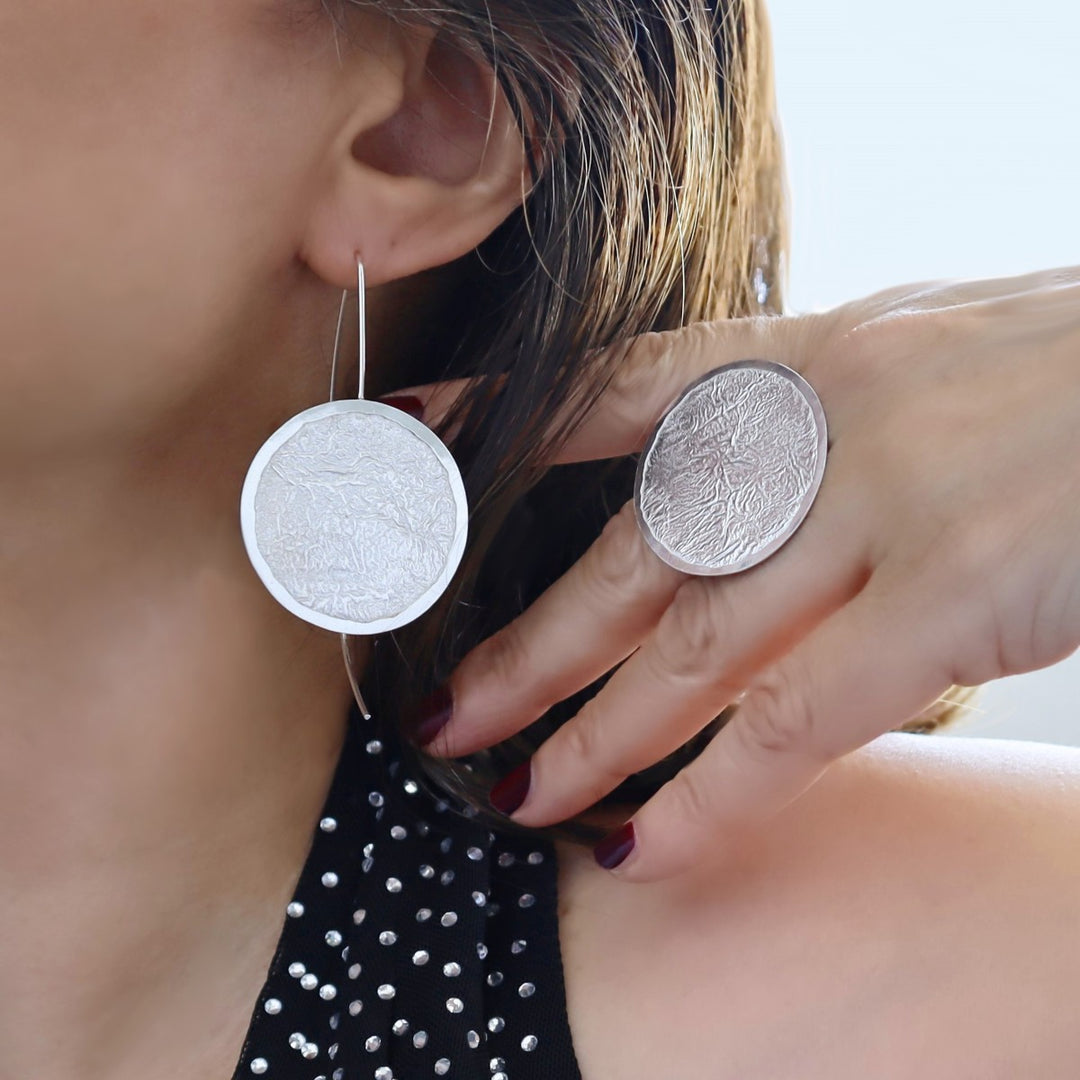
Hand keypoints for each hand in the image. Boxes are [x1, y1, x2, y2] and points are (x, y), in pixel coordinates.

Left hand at [381, 265, 1079, 881]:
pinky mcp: (950, 597)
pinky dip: (714, 793)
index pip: (612, 382)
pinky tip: (646, 843)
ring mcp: (879, 507)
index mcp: (806, 352)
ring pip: (690, 643)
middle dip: (529, 642)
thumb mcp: (916, 350)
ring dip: (591, 730)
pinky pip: (797, 718)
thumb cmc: (1059, 369)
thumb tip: (733, 480)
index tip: (416, 456)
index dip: (501, 418)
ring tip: (512, 789)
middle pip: (629, 553)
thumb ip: (815, 416)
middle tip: (444, 709)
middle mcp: (818, 425)